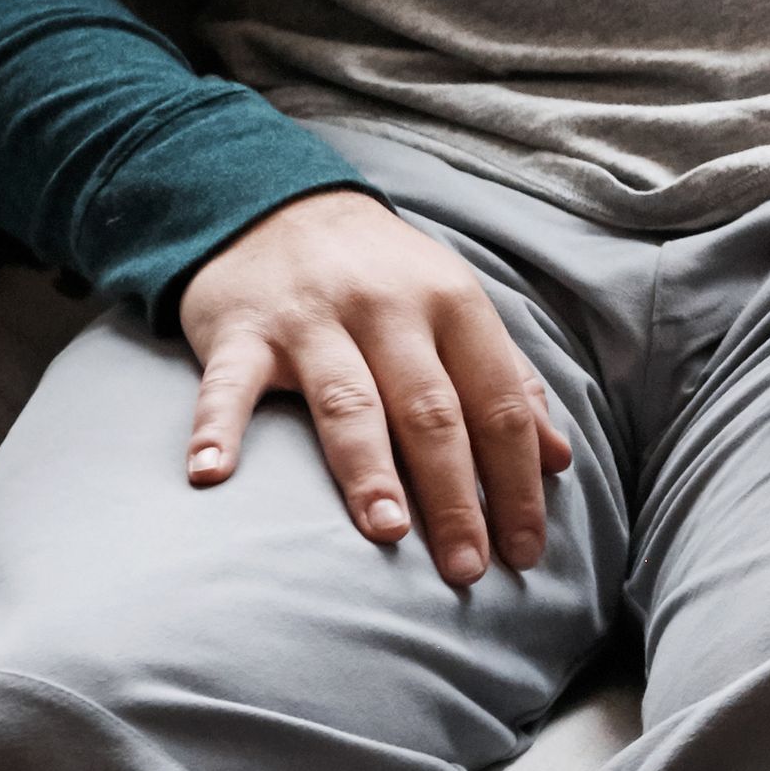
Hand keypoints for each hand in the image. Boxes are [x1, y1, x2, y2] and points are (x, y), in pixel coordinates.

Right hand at [180, 188, 571, 587]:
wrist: (277, 202)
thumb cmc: (383, 274)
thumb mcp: (456, 309)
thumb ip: (508, 381)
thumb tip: (558, 460)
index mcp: (454, 306)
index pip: (498, 405)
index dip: (517, 482)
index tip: (524, 552)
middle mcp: (388, 309)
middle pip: (431, 412)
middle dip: (454, 495)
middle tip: (467, 568)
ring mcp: (312, 318)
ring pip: (348, 401)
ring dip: (368, 469)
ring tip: (387, 531)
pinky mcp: (240, 328)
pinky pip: (227, 383)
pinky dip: (217, 427)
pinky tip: (211, 475)